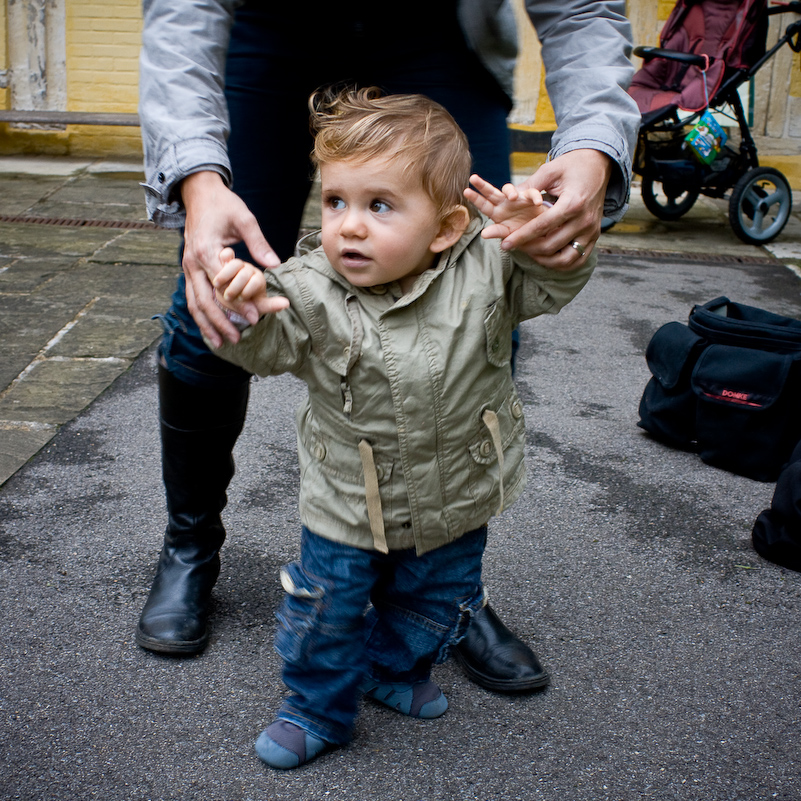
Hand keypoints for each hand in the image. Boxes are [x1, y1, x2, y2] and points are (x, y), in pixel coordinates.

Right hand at [180, 171, 280, 346]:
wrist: (199, 192)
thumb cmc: (224, 204)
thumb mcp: (244, 219)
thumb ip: (258, 243)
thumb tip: (275, 264)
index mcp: (206, 250)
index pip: (223, 285)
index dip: (239, 303)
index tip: (256, 317)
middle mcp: (192, 262)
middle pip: (203, 300)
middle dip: (219, 322)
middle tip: (237, 339)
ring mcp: (188, 267)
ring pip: (193, 302)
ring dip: (206, 324)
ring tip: (219, 343)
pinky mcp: (189, 269)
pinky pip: (192, 296)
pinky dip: (201, 314)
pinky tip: (210, 329)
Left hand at [464, 175, 545, 244]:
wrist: (538, 229)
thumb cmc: (520, 231)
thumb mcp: (508, 233)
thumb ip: (497, 232)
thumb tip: (483, 234)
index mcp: (496, 213)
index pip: (484, 206)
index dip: (475, 198)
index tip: (466, 191)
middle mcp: (504, 203)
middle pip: (491, 193)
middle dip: (482, 185)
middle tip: (473, 178)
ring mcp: (517, 198)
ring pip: (510, 189)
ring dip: (510, 191)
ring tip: (512, 197)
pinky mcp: (531, 198)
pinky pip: (532, 194)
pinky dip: (535, 197)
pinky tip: (537, 202)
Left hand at [492, 149, 612, 269]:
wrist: (598, 166)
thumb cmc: (571, 166)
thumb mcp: (549, 170)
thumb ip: (529, 186)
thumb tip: (507, 197)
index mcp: (572, 203)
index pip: (542, 227)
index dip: (521, 237)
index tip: (505, 244)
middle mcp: (584, 220)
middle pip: (551, 246)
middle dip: (528, 249)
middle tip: (513, 246)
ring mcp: (591, 231)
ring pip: (564, 259)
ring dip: (543, 259)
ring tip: (528, 251)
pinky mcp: (594, 237)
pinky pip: (578, 260)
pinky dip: (560, 263)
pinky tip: (545, 256)